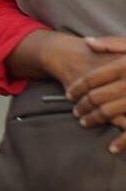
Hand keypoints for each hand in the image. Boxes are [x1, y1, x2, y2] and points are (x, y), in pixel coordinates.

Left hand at [69, 37, 125, 152]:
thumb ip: (112, 44)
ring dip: (93, 119)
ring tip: (85, 123)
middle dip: (81, 106)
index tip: (69, 94)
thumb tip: (87, 43)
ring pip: (107, 112)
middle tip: (75, 111)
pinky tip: (112, 147)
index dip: (77, 87)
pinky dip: (121, 142)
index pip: (91, 79)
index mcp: (125, 65)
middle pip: (95, 96)